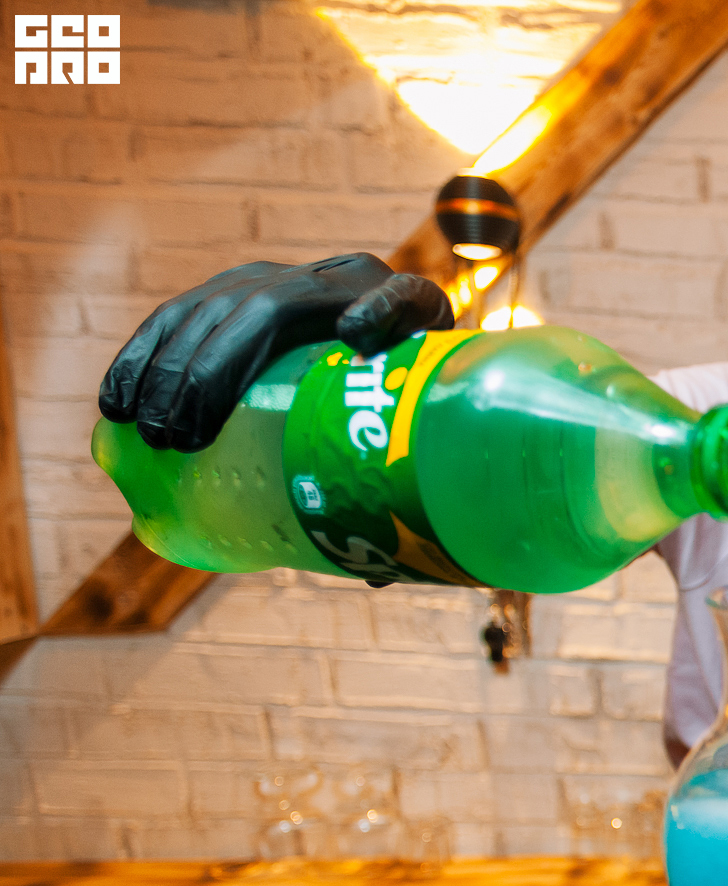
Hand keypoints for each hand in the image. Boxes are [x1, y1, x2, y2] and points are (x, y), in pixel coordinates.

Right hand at [98, 253, 454, 451]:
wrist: (382, 328)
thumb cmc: (398, 400)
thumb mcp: (416, 427)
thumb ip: (406, 485)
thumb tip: (374, 572)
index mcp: (392, 302)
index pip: (390, 300)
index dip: (379, 311)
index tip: (358, 335)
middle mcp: (327, 278)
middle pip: (263, 308)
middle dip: (214, 369)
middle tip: (185, 441)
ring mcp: (271, 279)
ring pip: (206, 310)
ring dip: (167, 370)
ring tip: (150, 434)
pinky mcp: (226, 291)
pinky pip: (173, 319)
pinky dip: (140, 360)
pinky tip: (117, 404)